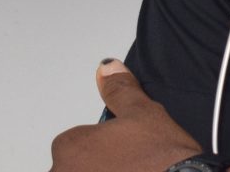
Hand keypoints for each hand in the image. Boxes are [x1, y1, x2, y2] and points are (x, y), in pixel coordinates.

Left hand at [50, 59, 200, 171]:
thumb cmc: (159, 156)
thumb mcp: (143, 112)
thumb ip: (119, 90)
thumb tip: (107, 67)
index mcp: (70, 148)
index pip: (74, 141)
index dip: (101, 143)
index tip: (122, 149)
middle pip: (73, 167)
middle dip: (95, 166)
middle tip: (128, 165)